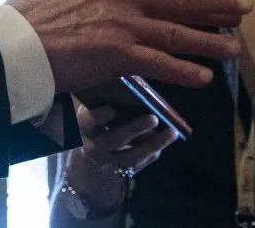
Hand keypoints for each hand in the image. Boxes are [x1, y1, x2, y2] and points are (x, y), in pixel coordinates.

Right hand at [9, 0, 247, 91]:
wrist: (15, 43)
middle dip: (217, 2)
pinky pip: (161, 64)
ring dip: (210, 39)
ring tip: (234, 46)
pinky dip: (185, 71)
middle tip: (246, 5)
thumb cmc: (31, 3)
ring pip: (178, 32)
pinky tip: (205, 77)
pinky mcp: (118, 56)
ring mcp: (123, 26)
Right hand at [55, 101, 179, 211]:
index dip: (98, 117)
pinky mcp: (120, 172)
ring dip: (153, 145)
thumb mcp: (98, 103)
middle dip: (134, 129)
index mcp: (83, 125)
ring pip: (130, 157)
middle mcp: (92, 145)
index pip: (87, 121)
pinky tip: (165, 140)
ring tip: (171, 132)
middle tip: (153, 118)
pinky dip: (153, 152)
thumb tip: (136, 81)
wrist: (94, 143)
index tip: (111, 109)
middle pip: (113, 140)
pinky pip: (139, 164)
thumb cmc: (99, 112)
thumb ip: (110, 95)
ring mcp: (106, 162)